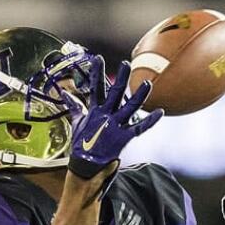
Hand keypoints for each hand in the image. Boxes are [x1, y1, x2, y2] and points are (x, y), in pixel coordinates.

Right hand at [67, 60, 161, 179]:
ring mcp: (115, 126)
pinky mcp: (123, 138)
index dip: (97, 73)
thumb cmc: (82, 145)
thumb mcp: (76, 123)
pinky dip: (150, 121)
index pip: (96, 88)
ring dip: (139, 96)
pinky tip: (160, 112)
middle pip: (114, 93)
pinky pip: (139, 128)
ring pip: (129, 108)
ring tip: (147, 83)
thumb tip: (64, 94)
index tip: (98, 58)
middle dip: (120, 78)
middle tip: (126, 63)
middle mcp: (106, 116)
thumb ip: (74, 106)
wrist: (85, 166)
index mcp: (95, 111)